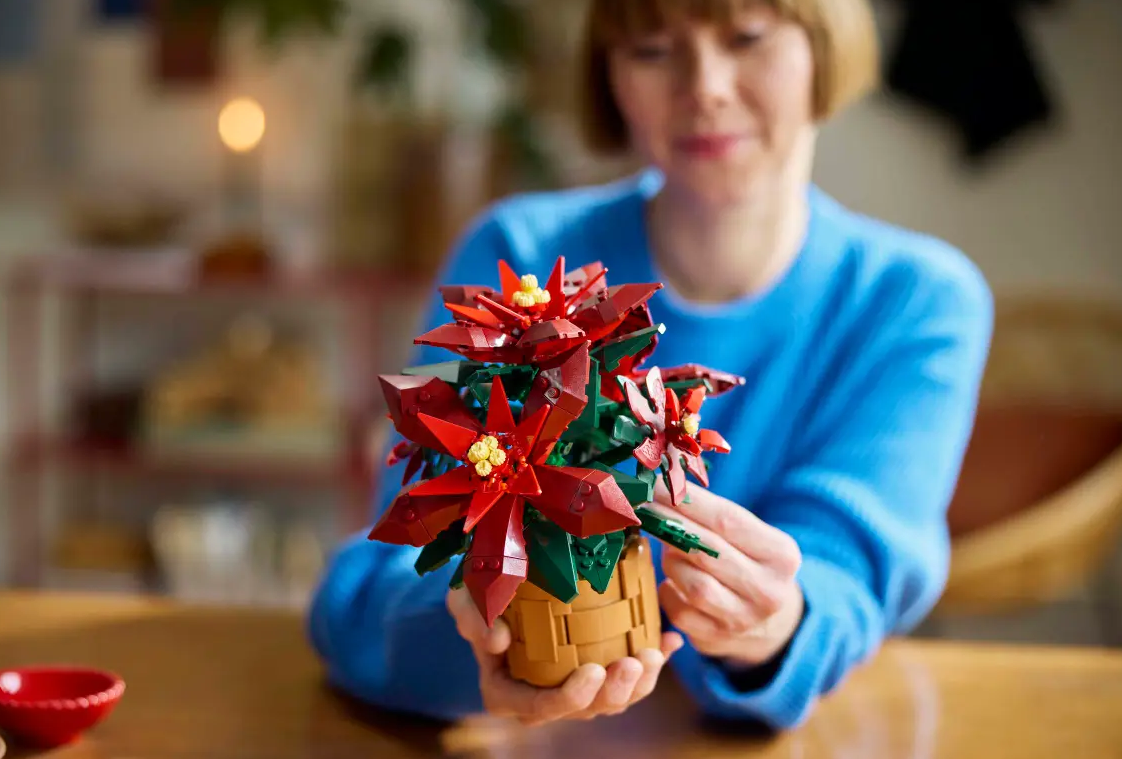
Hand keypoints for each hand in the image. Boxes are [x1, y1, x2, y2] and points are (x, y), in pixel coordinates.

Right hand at [447, 586, 683, 724]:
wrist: (499, 585)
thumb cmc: (479, 595)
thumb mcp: (464, 599)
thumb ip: (473, 619)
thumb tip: (499, 641)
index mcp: (509, 692)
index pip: (542, 707)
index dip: (572, 698)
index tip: (594, 671)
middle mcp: (544, 698)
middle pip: (587, 707)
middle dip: (617, 692)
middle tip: (635, 662)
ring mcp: (573, 686)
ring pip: (614, 696)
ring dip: (642, 680)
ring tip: (657, 652)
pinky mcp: (597, 668)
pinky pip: (630, 672)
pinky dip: (654, 659)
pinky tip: (672, 639)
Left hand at [651, 480, 804, 665]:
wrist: (769, 624)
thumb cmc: (749, 563)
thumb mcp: (751, 537)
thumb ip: (713, 514)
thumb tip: (662, 486)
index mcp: (781, 555)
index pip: (727, 520)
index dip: (687, 501)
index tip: (656, 484)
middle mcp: (768, 590)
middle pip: (707, 551)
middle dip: (669, 525)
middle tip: (642, 507)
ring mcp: (744, 620)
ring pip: (693, 584)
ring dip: (671, 561)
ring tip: (668, 547)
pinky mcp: (718, 640)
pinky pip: (679, 612)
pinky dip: (668, 591)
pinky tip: (671, 580)